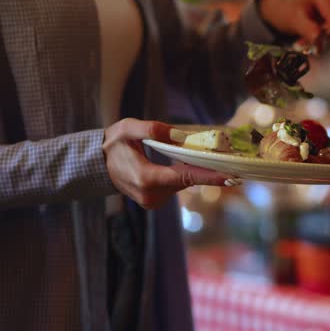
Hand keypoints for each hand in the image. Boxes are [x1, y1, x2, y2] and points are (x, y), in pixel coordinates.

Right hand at [103, 119, 239, 208]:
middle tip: (231, 160)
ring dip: (195, 171)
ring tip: (212, 159)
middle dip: (208, 170)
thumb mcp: (127, 129)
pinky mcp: (155, 202)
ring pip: (183, 183)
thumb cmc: (113, 144)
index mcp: (146, 178)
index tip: (231, 176)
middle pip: (187, 180)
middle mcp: (151, 195)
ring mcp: (153, 202)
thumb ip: (150, 129)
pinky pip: (176, 186)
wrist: (98, 166)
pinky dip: (185, 175)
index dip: (209, 176)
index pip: (184, 177)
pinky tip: (193, 165)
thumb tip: (179, 135)